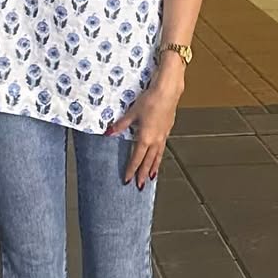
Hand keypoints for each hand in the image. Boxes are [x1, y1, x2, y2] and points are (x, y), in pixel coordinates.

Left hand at [106, 66, 184, 188]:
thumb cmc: (150, 100)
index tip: (128, 179)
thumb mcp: (132, 112)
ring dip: (154, 167)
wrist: (167, 91)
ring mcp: (163, 135)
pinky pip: (163, 147)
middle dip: (144, 174)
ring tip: (152, 177)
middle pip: (149, 161)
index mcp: (145, 138)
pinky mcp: (168, 129)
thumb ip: (121, 124)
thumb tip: (109, 132)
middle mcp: (155, 140)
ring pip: (158, 156)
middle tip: (140, 186)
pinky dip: (160, 155)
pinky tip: (158, 155)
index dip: (131, 169)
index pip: (137, 158)